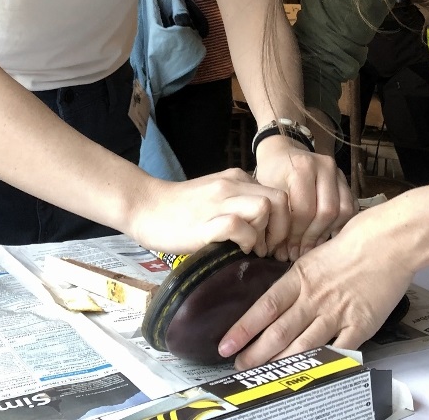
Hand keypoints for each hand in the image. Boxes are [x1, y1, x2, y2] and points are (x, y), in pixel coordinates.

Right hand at [126, 169, 290, 256]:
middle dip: (281, 228)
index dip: (283, 220)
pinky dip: (246, 241)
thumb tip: (266, 226)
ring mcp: (219, 202)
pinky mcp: (206, 222)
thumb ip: (240, 202)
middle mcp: (232, 185)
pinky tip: (237, 250)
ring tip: (252, 249)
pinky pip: (239, 226)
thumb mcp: (216, 197)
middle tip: (268, 247)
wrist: (144, 206)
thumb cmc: (180, 208)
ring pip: (264, 208)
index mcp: (237, 179)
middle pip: (280, 200)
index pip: (279, 194)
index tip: (273, 239)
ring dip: (265, 234)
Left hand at [217, 215, 413, 368]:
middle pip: (279, 331)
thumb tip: (279, 298)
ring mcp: (337, 313)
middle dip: (256, 353)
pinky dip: (323, 363)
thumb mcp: (315, 255)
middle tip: (240, 366)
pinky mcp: (360, 325)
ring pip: (304, 345)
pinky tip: (309, 373)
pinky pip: (337, 351)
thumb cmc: (356, 240)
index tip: (226, 344)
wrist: (390, 240)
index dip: (243, 328)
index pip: (265, 307)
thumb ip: (298, 279)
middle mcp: (314, 298)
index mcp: (300, 277)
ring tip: (266, 375)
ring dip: (282, 362)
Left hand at [253, 137, 355, 260]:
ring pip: (343, 210)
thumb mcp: (267, 192)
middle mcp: (324, 166)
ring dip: (328, 233)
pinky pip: (350, 207)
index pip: (304, 209)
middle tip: (301, 252)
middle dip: (313, 236)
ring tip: (313, 246)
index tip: (287, 249)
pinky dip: (340, 225)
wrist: (282, 152)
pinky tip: (325, 236)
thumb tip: (282, 255)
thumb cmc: (270, 174)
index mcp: (302, 167)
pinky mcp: (345, 179)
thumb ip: (274, 219)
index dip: (296, 234)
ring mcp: (338, 172)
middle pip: (327, 211)